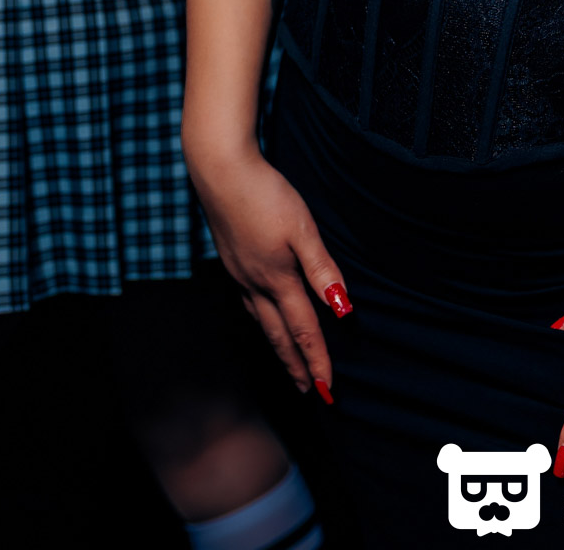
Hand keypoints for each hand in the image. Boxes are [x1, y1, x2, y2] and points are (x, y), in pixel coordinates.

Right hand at [188, 145, 349, 395]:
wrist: (221, 172)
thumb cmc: (266, 195)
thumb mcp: (302, 228)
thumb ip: (322, 268)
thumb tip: (343, 308)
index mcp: (277, 278)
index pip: (303, 330)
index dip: (317, 360)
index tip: (328, 389)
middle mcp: (255, 283)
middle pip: (279, 335)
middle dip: (295, 365)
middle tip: (309, 392)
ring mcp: (239, 273)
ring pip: (261, 321)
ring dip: (277, 346)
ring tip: (288, 362)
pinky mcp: (231, 260)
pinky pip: (249, 302)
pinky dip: (261, 320)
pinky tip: (263, 314)